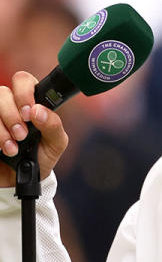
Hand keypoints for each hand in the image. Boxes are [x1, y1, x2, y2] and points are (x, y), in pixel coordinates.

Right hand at [0, 72, 68, 186]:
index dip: (24, 92)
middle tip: (22, 134)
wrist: (22, 180)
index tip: (30, 113)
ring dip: (2, 128)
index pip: (23, 81)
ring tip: (13, 148)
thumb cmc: (40, 157)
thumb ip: (53, 125)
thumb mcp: (55, 143)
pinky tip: (3, 150)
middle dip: (12, 114)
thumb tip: (39, 110)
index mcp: (31, 103)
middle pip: (2, 92)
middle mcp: (11, 106)